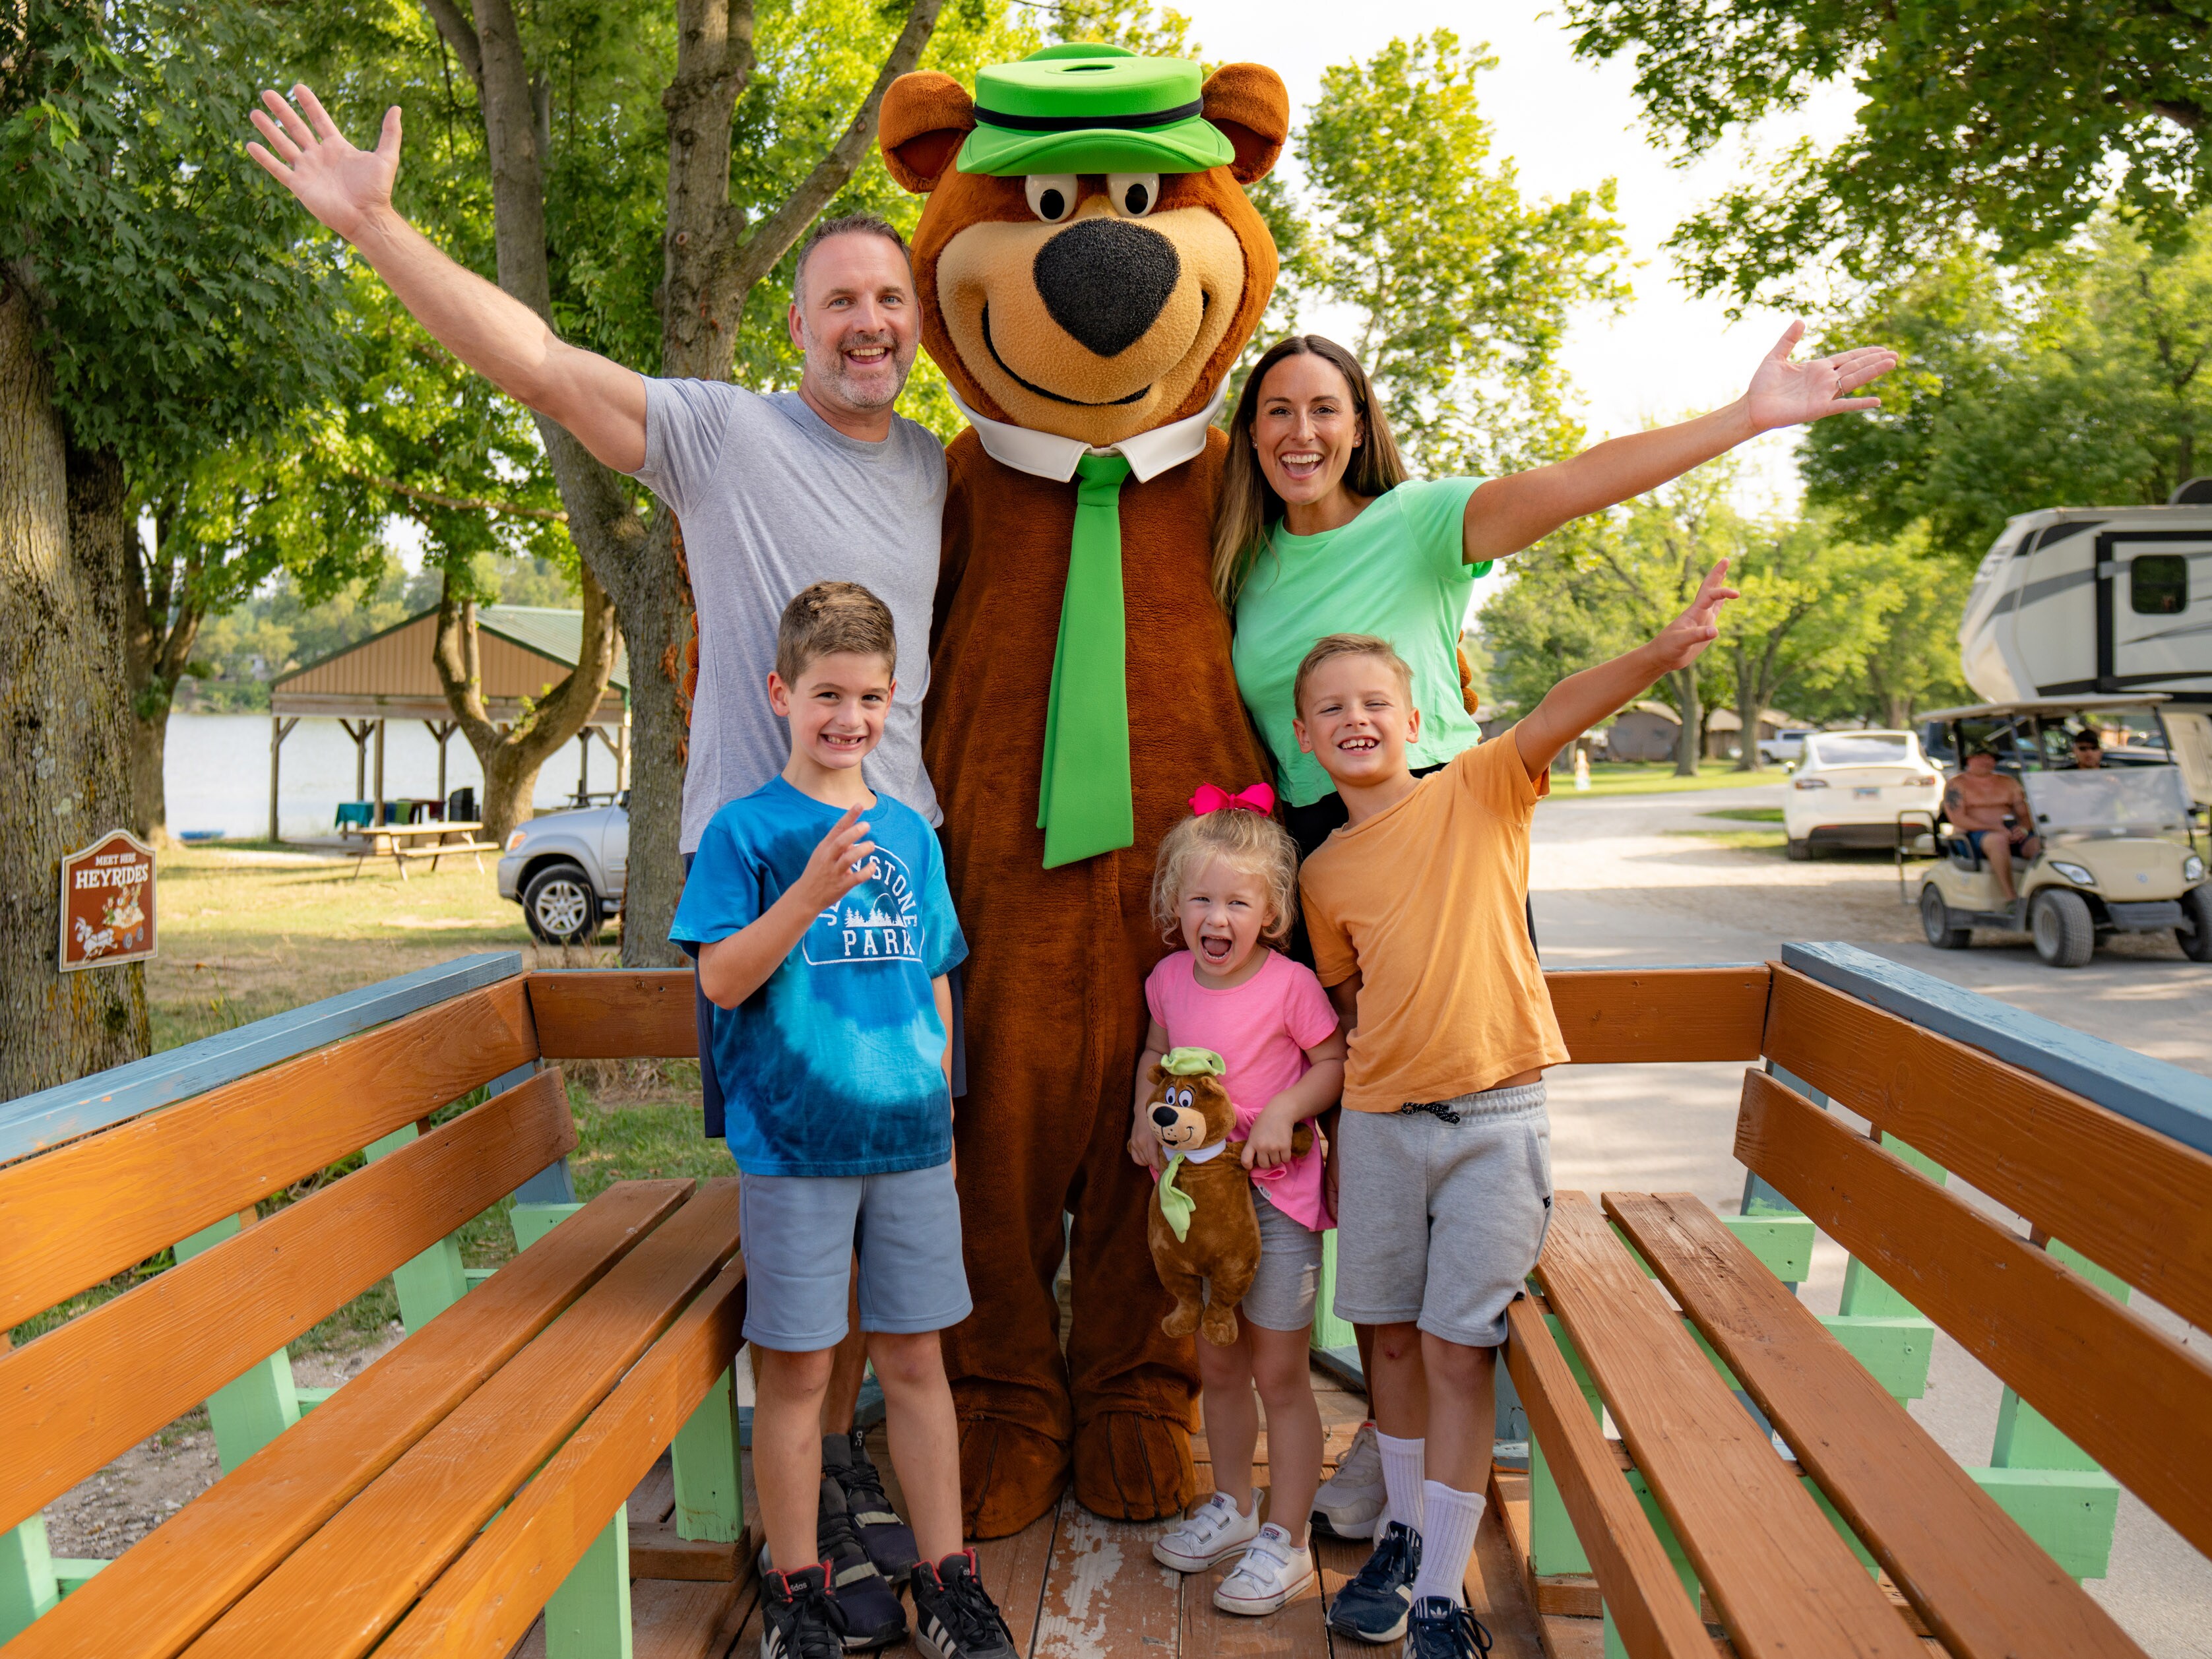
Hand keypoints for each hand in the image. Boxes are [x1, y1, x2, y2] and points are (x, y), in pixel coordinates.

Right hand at [247, 85, 400, 244]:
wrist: (368, 217)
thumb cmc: (378, 190)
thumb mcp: (387, 157)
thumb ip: (390, 133)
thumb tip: (396, 109)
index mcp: (337, 147)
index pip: (319, 120)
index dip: (309, 104)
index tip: (298, 87)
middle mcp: (319, 156)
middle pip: (297, 128)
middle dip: (282, 110)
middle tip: (267, 93)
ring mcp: (308, 170)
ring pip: (283, 144)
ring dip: (269, 129)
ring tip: (254, 112)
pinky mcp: (300, 185)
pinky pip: (278, 169)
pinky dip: (264, 158)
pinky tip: (250, 145)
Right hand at [790, 805, 877, 912]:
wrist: (805, 897)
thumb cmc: (817, 872)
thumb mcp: (823, 855)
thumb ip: (839, 846)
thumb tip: (856, 842)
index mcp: (824, 847)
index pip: (837, 828)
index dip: (849, 816)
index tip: (859, 805)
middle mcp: (828, 858)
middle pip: (841, 842)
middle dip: (854, 832)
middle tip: (867, 825)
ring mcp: (834, 872)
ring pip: (848, 859)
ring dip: (861, 851)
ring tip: (871, 845)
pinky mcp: (841, 886)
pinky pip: (855, 878)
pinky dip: (865, 871)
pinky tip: (873, 866)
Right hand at [1127, 1111, 1163, 1170]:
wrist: (1143, 1111)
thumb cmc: (1156, 1121)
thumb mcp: (1162, 1132)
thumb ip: (1164, 1144)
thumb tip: (1168, 1157)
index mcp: (1149, 1141)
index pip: (1153, 1160)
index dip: (1158, 1166)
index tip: (1163, 1169)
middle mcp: (1140, 1143)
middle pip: (1147, 1161)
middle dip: (1154, 1164)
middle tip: (1161, 1164)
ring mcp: (1135, 1143)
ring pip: (1141, 1161)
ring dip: (1148, 1162)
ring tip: (1154, 1159)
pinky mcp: (1132, 1143)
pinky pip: (1135, 1158)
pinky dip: (1141, 1160)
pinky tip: (1146, 1157)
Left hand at [1240, 1101, 1297, 1170]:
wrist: (1280, 1112)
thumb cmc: (1265, 1121)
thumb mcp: (1254, 1132)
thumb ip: (1253, 1144)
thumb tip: (1256, 1158)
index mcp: (1252, 1142)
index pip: (1245, 1160)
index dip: (1247, 1166)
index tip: (1251, 1166)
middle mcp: (1261, 1146)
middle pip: (1264, 1165)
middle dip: (1267, 1162)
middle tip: (1269, 1155)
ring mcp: (1273, 1147)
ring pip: (1276, 1162)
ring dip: (1277, 1158)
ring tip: (1277, 1149)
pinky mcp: (1285, 1146)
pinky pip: (1285, 1159)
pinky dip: (1286, 1156)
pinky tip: (1284, 1149)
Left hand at [1647, 560, 1738, 672]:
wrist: (1661, 657)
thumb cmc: (1667, 648)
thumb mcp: (1681, 642)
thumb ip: (1698, 635)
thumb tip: (1715, 631)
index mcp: (1694, 612)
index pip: (1710, 596)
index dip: (1723, 592)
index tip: (1736, 594)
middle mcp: (1698, 612)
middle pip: (1709, 588)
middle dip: (1717, 574)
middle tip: (1726, 560)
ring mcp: (1701, 619)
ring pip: (1712, 598)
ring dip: (1719, 585)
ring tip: (1724, 572)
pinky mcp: (1703, 629)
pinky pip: (1714, 611)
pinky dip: (1720, 603)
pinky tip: (1722, 600)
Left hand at [1743, 320, 1897, 432]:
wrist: (1753, 406)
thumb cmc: (1762, 384)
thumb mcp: (1775, 357)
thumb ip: (1788, 340)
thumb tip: (1800, 320)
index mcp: (1817, 368)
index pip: (1847, 359)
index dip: (1864, 353)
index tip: (1882, 348)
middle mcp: (1824, 381)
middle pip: (1856, 367)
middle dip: (1875, 360)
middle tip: (1896, 354)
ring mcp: (1823, 394)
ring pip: (1854, 381)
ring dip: (1873, 372)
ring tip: (1891, 364)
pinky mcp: (1818, 408)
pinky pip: (1843, 405)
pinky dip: (1859, 404)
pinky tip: (1876, 402)